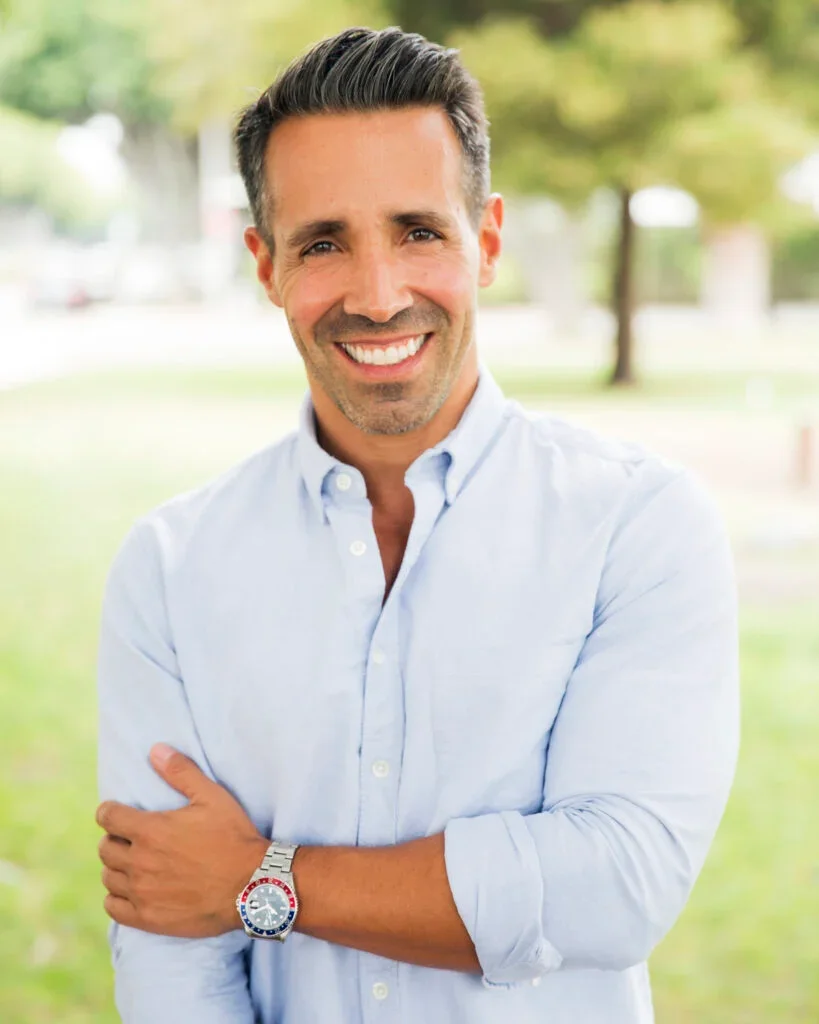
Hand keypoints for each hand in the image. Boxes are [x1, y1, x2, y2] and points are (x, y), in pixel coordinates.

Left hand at [96, 743, 267, 936]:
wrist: (251, 885)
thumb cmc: (234, 837)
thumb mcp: (213, 797)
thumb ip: (181, 772)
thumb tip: (155, 750)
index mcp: (150, 830)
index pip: (108, 817)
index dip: (110, 812)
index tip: (117, 813)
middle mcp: (139, 861)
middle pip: (105, 848)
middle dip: (114, 838)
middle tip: (131, 838)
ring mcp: (142, 892)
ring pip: (108, 877)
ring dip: (116, 867)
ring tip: (134, 863)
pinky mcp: (148, 918)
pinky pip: (113, 907)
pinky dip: (116, 897)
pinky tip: (131, 890)